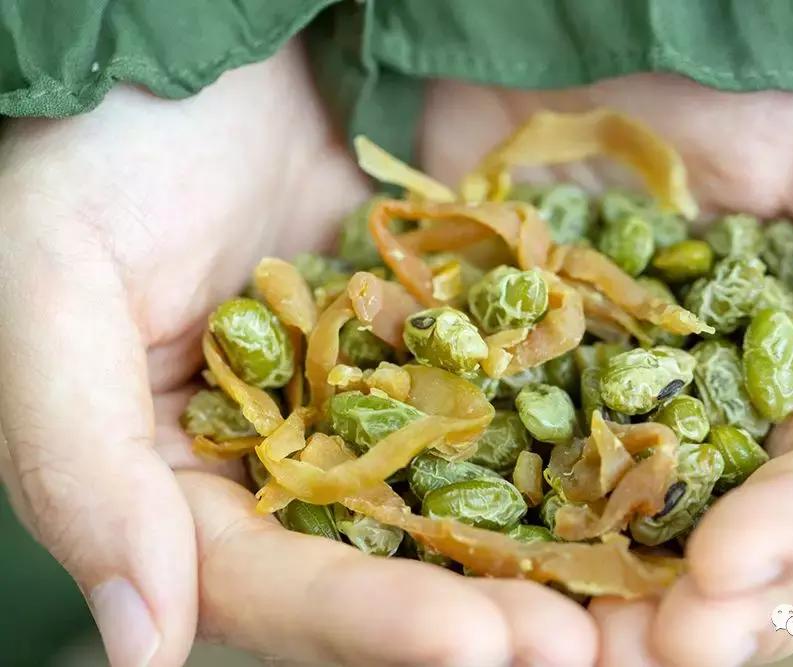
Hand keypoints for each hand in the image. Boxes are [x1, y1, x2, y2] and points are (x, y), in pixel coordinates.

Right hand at [0, 41, 595, 665]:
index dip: (363, 624)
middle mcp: (275, 464)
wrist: (200, 52)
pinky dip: (557, 446)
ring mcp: (361, 408)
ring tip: (624, 596)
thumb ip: (81, 468)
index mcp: (176, 480)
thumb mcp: (52, 291)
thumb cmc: (97, 155)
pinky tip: (629, 480)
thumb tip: (136, 645)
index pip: (265, 583)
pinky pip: (494, 408)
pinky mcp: (426, 350)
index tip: (475, 647)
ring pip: (447, 509)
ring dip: (534, 556)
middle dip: (473, 613)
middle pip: (374, 570)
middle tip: (577, 647)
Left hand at [420, 74, 792, 664]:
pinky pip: (500, 490)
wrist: (561, 32)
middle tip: (654, 652)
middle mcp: (705, 417)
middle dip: (701, 614)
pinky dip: (494, 548)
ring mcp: (598, 416)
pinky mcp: (501, 399)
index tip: (725, 574)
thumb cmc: (731, 70)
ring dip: (599, 616)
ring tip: (558, 654)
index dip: (791, 542)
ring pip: (617, 550)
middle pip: (726, 552)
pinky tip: (476, 590)